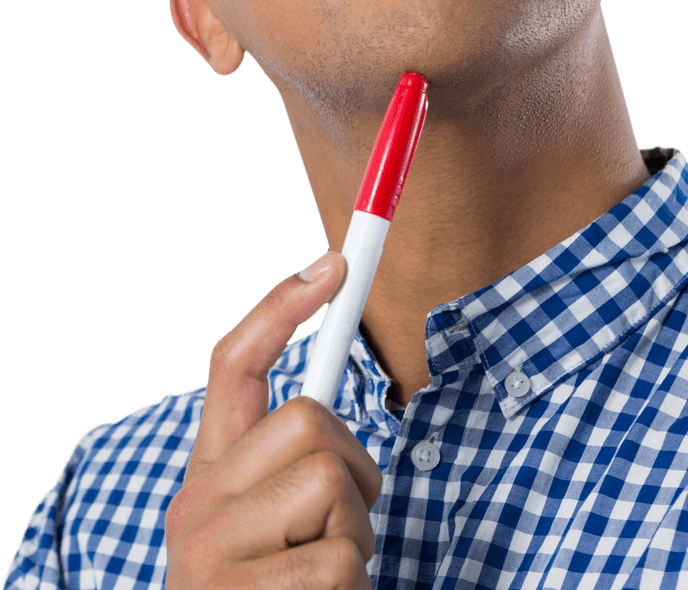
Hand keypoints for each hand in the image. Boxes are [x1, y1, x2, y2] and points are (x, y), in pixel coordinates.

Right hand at [165, 251, 381, 588]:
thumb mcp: (277, 522)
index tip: (335, 264)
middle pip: (308, 418)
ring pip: (332, 482)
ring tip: (327, 576)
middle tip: (343, 520)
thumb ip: (291, 461)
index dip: (282, 308)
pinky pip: (342, 558)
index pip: (234, 368)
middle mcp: (195, 509)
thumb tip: (332, 398)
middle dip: (354, 463)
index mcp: (208, 478)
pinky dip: (355, 583)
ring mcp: (212, 560)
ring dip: (357, 532)